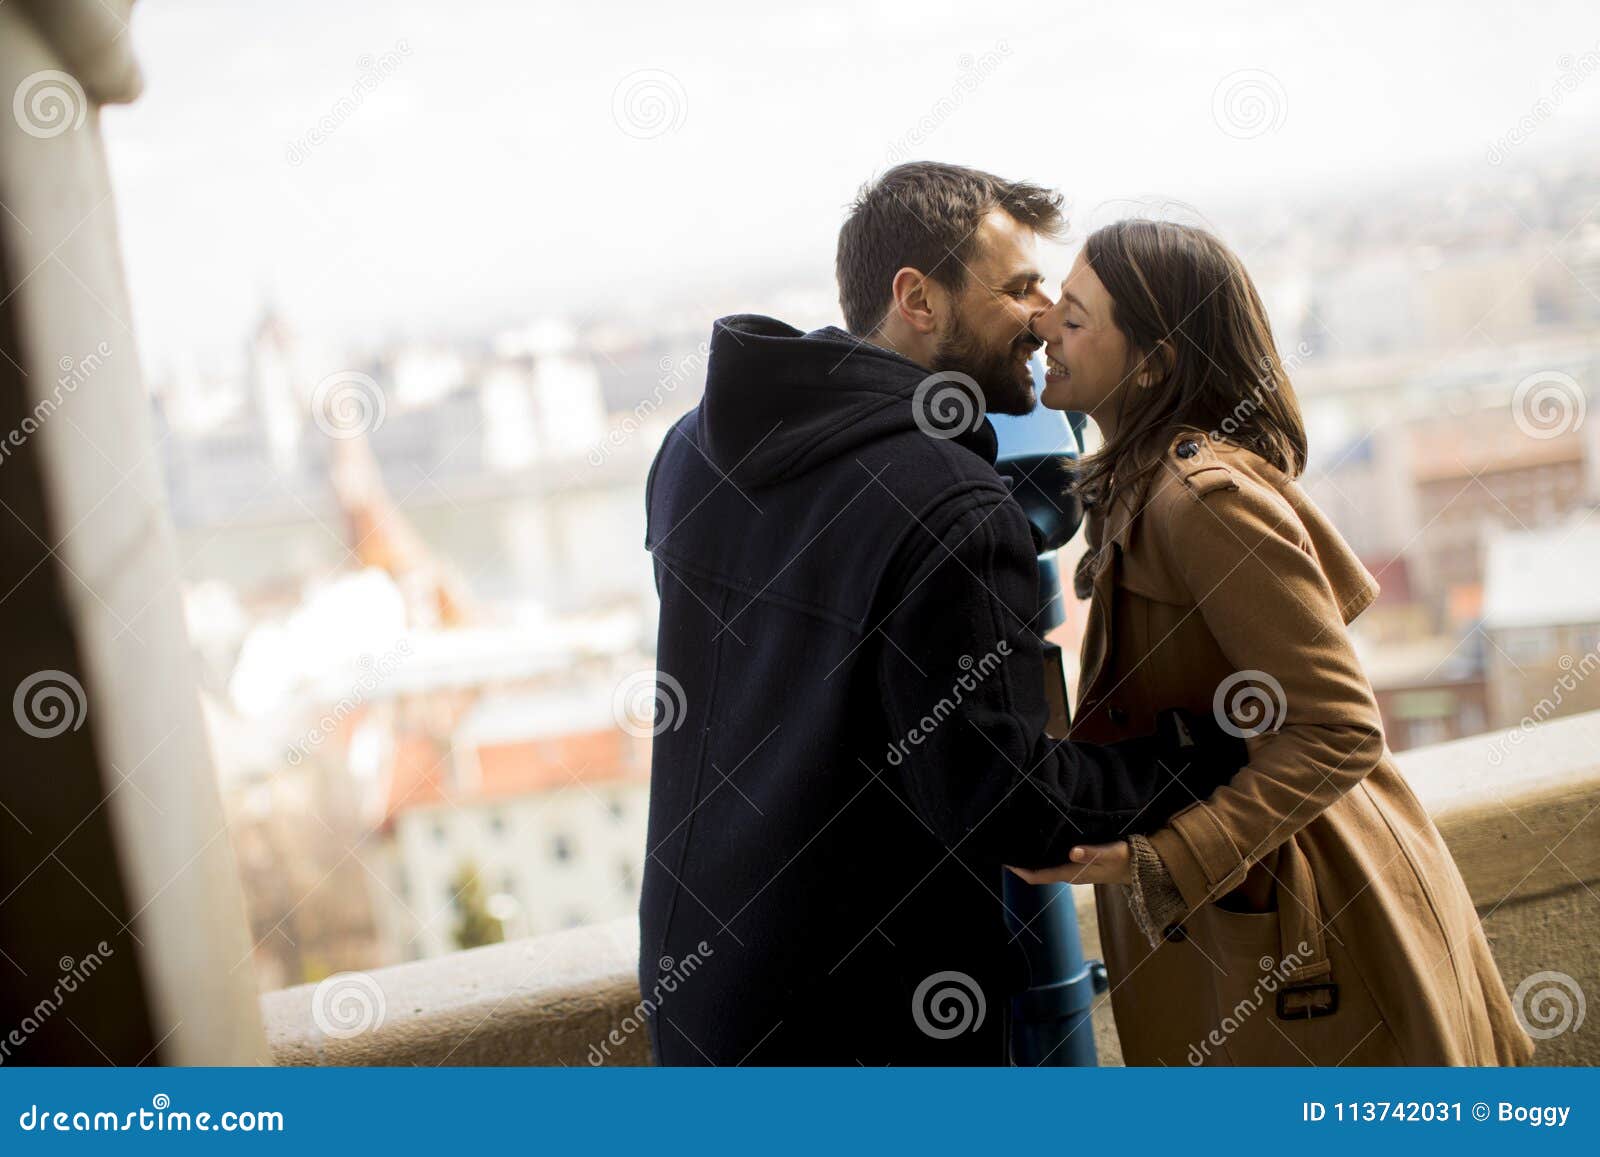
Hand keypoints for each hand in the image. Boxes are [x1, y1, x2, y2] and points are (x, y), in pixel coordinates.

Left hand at [1007, 840, 1131, 885]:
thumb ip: (1092, 853)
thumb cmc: (1126, 860)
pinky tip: (1040, 841)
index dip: (1019, 870)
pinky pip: (1054, 861)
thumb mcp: (1111, 853)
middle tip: (1006, 845)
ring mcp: (1074, 870)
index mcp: (1071, 873)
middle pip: (1037, 872)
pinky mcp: (1079, 864)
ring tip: (1018, 842)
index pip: (1038, 876)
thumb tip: (1071, 852)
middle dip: (1021, 862)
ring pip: (1045, 866)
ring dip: (1032, 858)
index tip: (1004, 859)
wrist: (1142, 869)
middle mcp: (1069, 874)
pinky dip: (1044, 854)